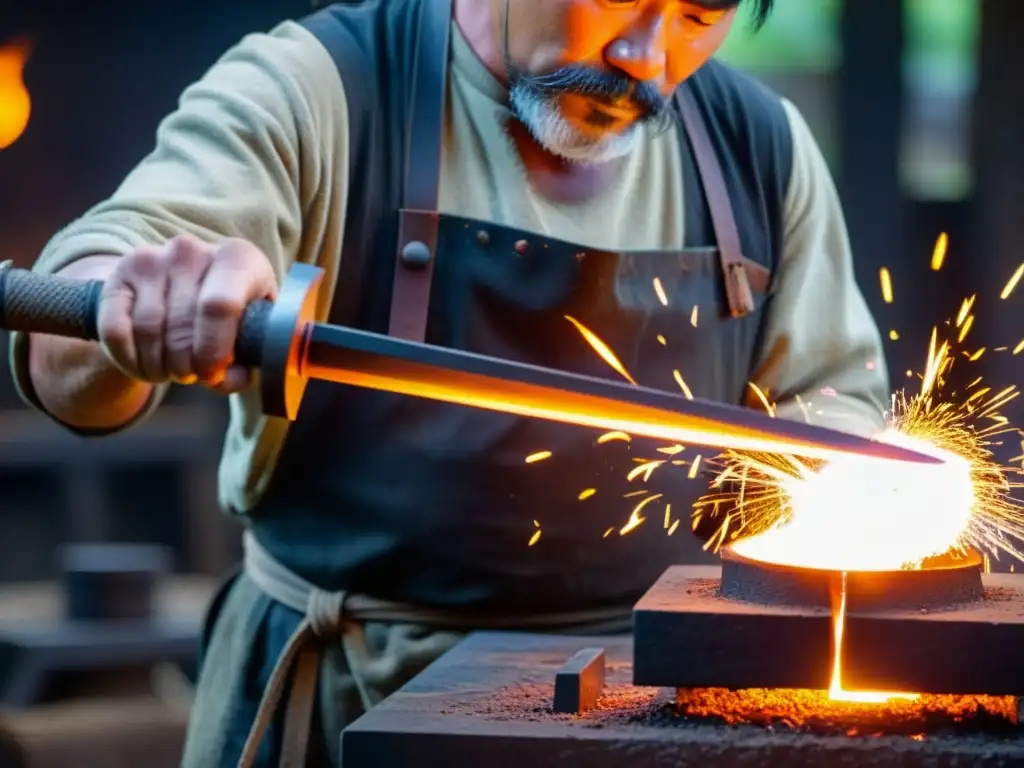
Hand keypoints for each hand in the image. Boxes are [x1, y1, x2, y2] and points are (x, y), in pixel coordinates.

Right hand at [97, 235, 276, 392]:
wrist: (187, 289)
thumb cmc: (231, 316)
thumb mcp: (251, 334)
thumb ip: (247, 361)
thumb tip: (225, 379)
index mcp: (237, 257)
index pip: (220, 306)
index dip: (213, 350)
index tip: (212, 373)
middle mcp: (192, 250)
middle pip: (182, 326)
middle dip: (186, 365)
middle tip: (191, 375)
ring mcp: (152, 258)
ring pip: (148, 329)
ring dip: (157, 365)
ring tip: (170, 373)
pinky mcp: (120, 275)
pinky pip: (115, 330)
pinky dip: (128, 359)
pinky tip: (143, 366)